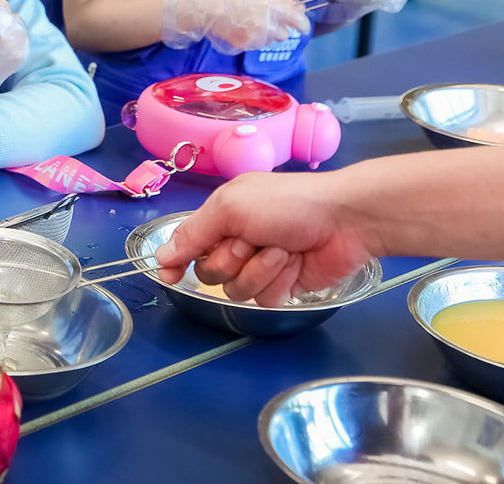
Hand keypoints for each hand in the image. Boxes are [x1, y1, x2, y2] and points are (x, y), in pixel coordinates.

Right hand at [152, 171, 378, 305]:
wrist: (343, 221)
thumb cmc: (286, 203)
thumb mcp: (230, 208)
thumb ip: (192, 234)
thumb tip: (159, 256)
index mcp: (221, 218)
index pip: (187, 245)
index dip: (175, 261)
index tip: (169, 275)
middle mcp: (237, 243)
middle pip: (209, 273)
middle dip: (230, 258)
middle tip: (252, 241)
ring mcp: (260, 268)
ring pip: (237, 290)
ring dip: (259, 269)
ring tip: (282, 249)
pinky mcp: (283, 287)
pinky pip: (264, 300)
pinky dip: (279, 280)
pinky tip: (295, 264)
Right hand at [162, 0, 310, 53]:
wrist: (204, 7)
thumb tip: (299, 8)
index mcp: (273, 7)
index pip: (299, 21)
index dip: (303, 25)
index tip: (302, 27)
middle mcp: (268, 24)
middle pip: (284, 35)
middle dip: (278, 29)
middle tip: (264, 20)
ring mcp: (255, 38)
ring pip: (268, 41)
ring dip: (263, 34)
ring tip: (247, 22)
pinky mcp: (244, 46)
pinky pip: (253, 45)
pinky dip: (250, 39)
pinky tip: (238, 29)